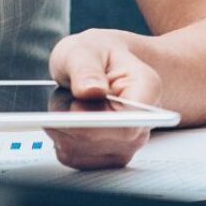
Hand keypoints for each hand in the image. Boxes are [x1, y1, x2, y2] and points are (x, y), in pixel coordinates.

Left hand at [46, 29, 162, 168]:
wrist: (101, 62)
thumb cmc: (96, 54)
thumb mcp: (84, 48)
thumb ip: (85, 67)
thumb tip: (89, 90)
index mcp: (145, 89)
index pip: (127, 125)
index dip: (95, 126)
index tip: (70, 112)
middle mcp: (142, 123)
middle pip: (99, 142)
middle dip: (68, 120)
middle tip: (64, 94)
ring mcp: (127, 143)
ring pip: (81, 151)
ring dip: (62, 128)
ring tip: (68, 101)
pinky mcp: (107, 155)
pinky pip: (73, 157)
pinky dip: (60, 137)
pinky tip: (66, 117)